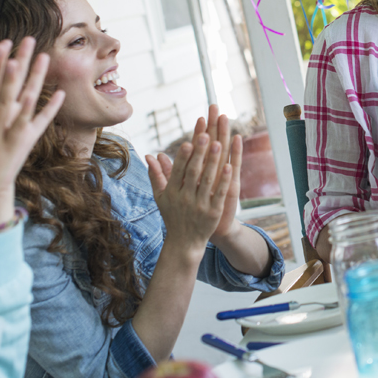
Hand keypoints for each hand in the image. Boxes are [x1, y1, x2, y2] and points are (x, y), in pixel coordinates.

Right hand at [149, 106, 240, 238]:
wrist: (184, 242)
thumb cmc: (172, 215)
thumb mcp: (161, 197)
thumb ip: (156, 175)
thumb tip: (148, 155)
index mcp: (172, 192)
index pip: (178, 171)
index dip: (183, 156)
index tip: (188, 141)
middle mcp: (185, 198)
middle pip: (193, 172)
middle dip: (199, 153)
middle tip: (205, 135)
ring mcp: (200, 205)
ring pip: (207, 180)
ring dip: (213, 162)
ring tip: (218, 144)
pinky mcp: (213, 212)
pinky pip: (219, 194)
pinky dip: (223, 180)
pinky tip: (229, 166)